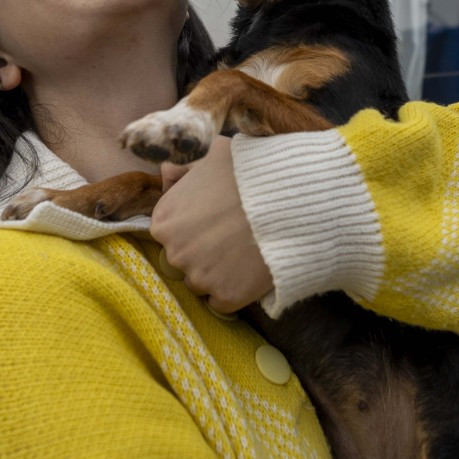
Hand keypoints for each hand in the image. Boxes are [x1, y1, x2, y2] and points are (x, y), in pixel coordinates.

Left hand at [150, 136, 273, 313]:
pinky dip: (234, 290)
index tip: (215, 221)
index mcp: (165, 220)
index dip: (193, 228)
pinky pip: (222, 302)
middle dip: (203, 251)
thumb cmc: (253, 172)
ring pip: (201, 283)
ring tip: (244, 251)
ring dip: (218, 272)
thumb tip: (166, 171)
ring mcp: (200, 277)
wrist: (293, 201)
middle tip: (232, 235)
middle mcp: (175, 252)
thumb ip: (186, 169)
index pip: (170, 234)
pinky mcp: (226, 297)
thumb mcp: (216, 156)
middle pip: (183, 261)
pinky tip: (250, 270)